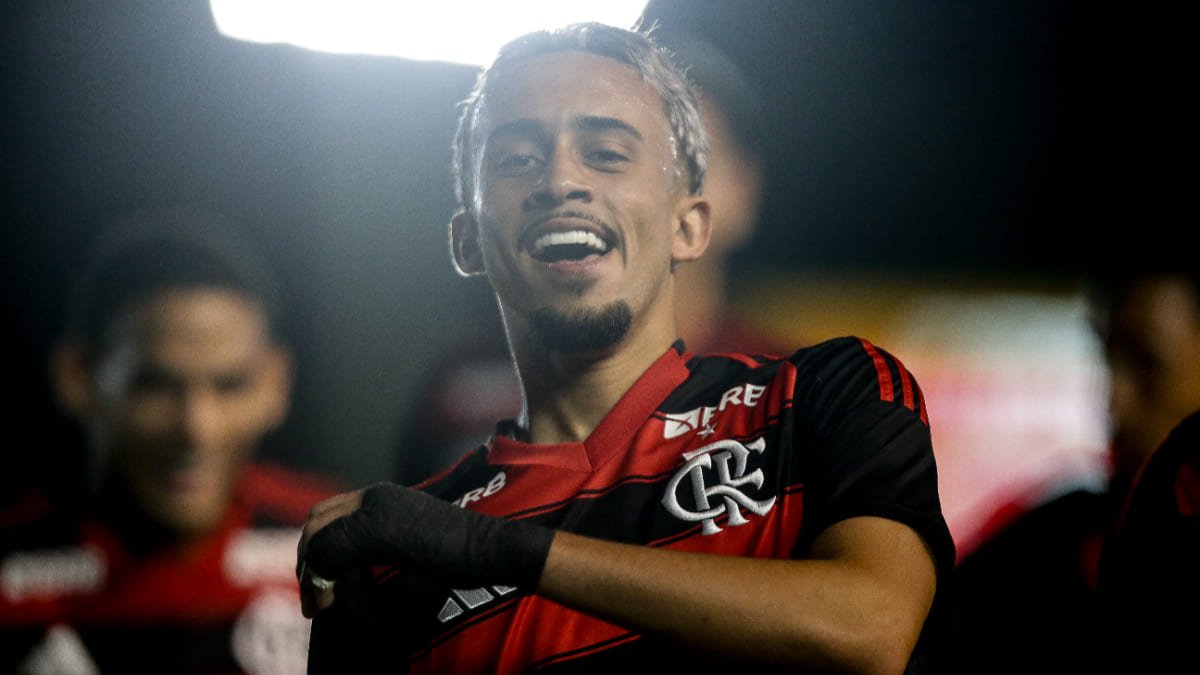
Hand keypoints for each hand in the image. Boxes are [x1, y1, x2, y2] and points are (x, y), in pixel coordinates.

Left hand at [296, 483, 553, 615]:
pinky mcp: (375, 530)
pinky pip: (328, 551)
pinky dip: (320, 580)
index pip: (329, 512)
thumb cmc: (463, 551)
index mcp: (382, 496)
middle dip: (307, 559)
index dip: (316, 546)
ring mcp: (373, 510)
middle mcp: (373, 496)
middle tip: (313, 597)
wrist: (489, 547)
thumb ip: (386, 542)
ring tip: (318, 604)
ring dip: (310, 573)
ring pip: (317, 536)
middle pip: (316, 520)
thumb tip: (359, 565)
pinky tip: (329, 602)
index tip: (320, 581)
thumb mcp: (414, 539)